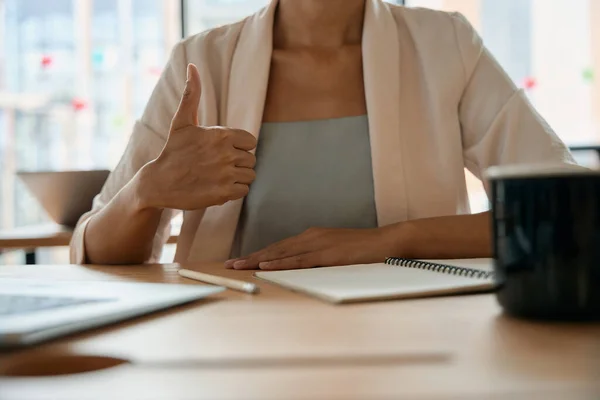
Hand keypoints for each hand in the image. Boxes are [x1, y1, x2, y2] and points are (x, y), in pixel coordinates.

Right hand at [137, 63, 256, 210]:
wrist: (159, 183)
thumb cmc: (173, 150)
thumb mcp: (182, 121)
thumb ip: (192, 94)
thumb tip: (192, 66)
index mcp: (221, 135)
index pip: (251, 141)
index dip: (239, 147)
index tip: (223, 151)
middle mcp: (226, 154)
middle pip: (251, 159)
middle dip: (238, 163)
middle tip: (217, 166)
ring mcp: (226, 174)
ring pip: (250, 175)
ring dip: (237, 177)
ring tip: (218, 176)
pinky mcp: (224, 193)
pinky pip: (244, 190)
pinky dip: (234, 191)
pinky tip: (218, 187)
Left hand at [225, 226, 400, 269]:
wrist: (386, 242)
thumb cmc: (363, 249)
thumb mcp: (335, 251)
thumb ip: (318, 256)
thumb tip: (301, 266)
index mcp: (312, 236)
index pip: (279, 246)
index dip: (258, 253)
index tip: (240, 260)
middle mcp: (310, 237)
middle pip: (275, 248)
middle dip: (251, 256)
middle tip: (229, 264)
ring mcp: (318, 244)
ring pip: (282, 253)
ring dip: (258, 260)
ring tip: (239, 266)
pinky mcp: (327, 255)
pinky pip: (299, 260)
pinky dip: (280, 263)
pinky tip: (265, 266)